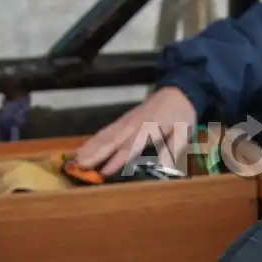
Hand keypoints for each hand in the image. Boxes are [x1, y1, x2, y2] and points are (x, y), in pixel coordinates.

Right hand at [74, 86, 198, 176]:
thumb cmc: (182, 114)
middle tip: (79, 165)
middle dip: (95, 153)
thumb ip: (173, 149)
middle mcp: (133, 125)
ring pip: (106, 134)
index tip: (103, 171)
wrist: (179, 90)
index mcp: (147, 129)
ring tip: (77, 158)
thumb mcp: (184, 131)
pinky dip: (95, 138)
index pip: (129, 147)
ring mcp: (127, 121)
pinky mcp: (125, 119)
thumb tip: (164, 167)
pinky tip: (87, 146)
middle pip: (111, 140)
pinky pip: (108, 130)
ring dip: (91, 146)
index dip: (116, 160)